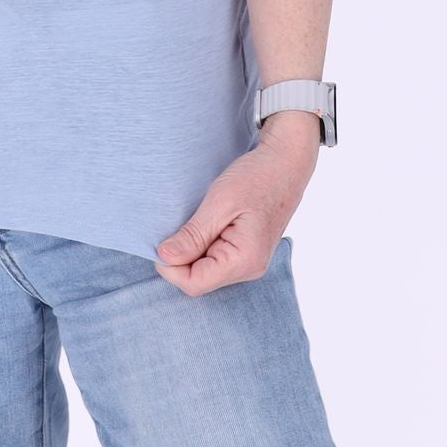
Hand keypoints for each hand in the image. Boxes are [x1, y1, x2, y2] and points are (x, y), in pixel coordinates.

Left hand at [154, 112, 319, 295]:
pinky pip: (215, 259)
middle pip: (199, 279)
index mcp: (245, 260)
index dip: (170, 267)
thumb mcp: (220, 202)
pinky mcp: (247, 252)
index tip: (160, 240)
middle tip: (176, 225)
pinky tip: (204, 223)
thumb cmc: (257, 177)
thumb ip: (193, 235)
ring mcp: (250, 262)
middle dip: (180, 258)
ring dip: (191, 250)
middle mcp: (249, 269)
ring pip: (206, 270)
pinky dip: (202, 245)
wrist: (285, 162)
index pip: (194, 283)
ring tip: (194, 220)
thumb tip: (165, 257)